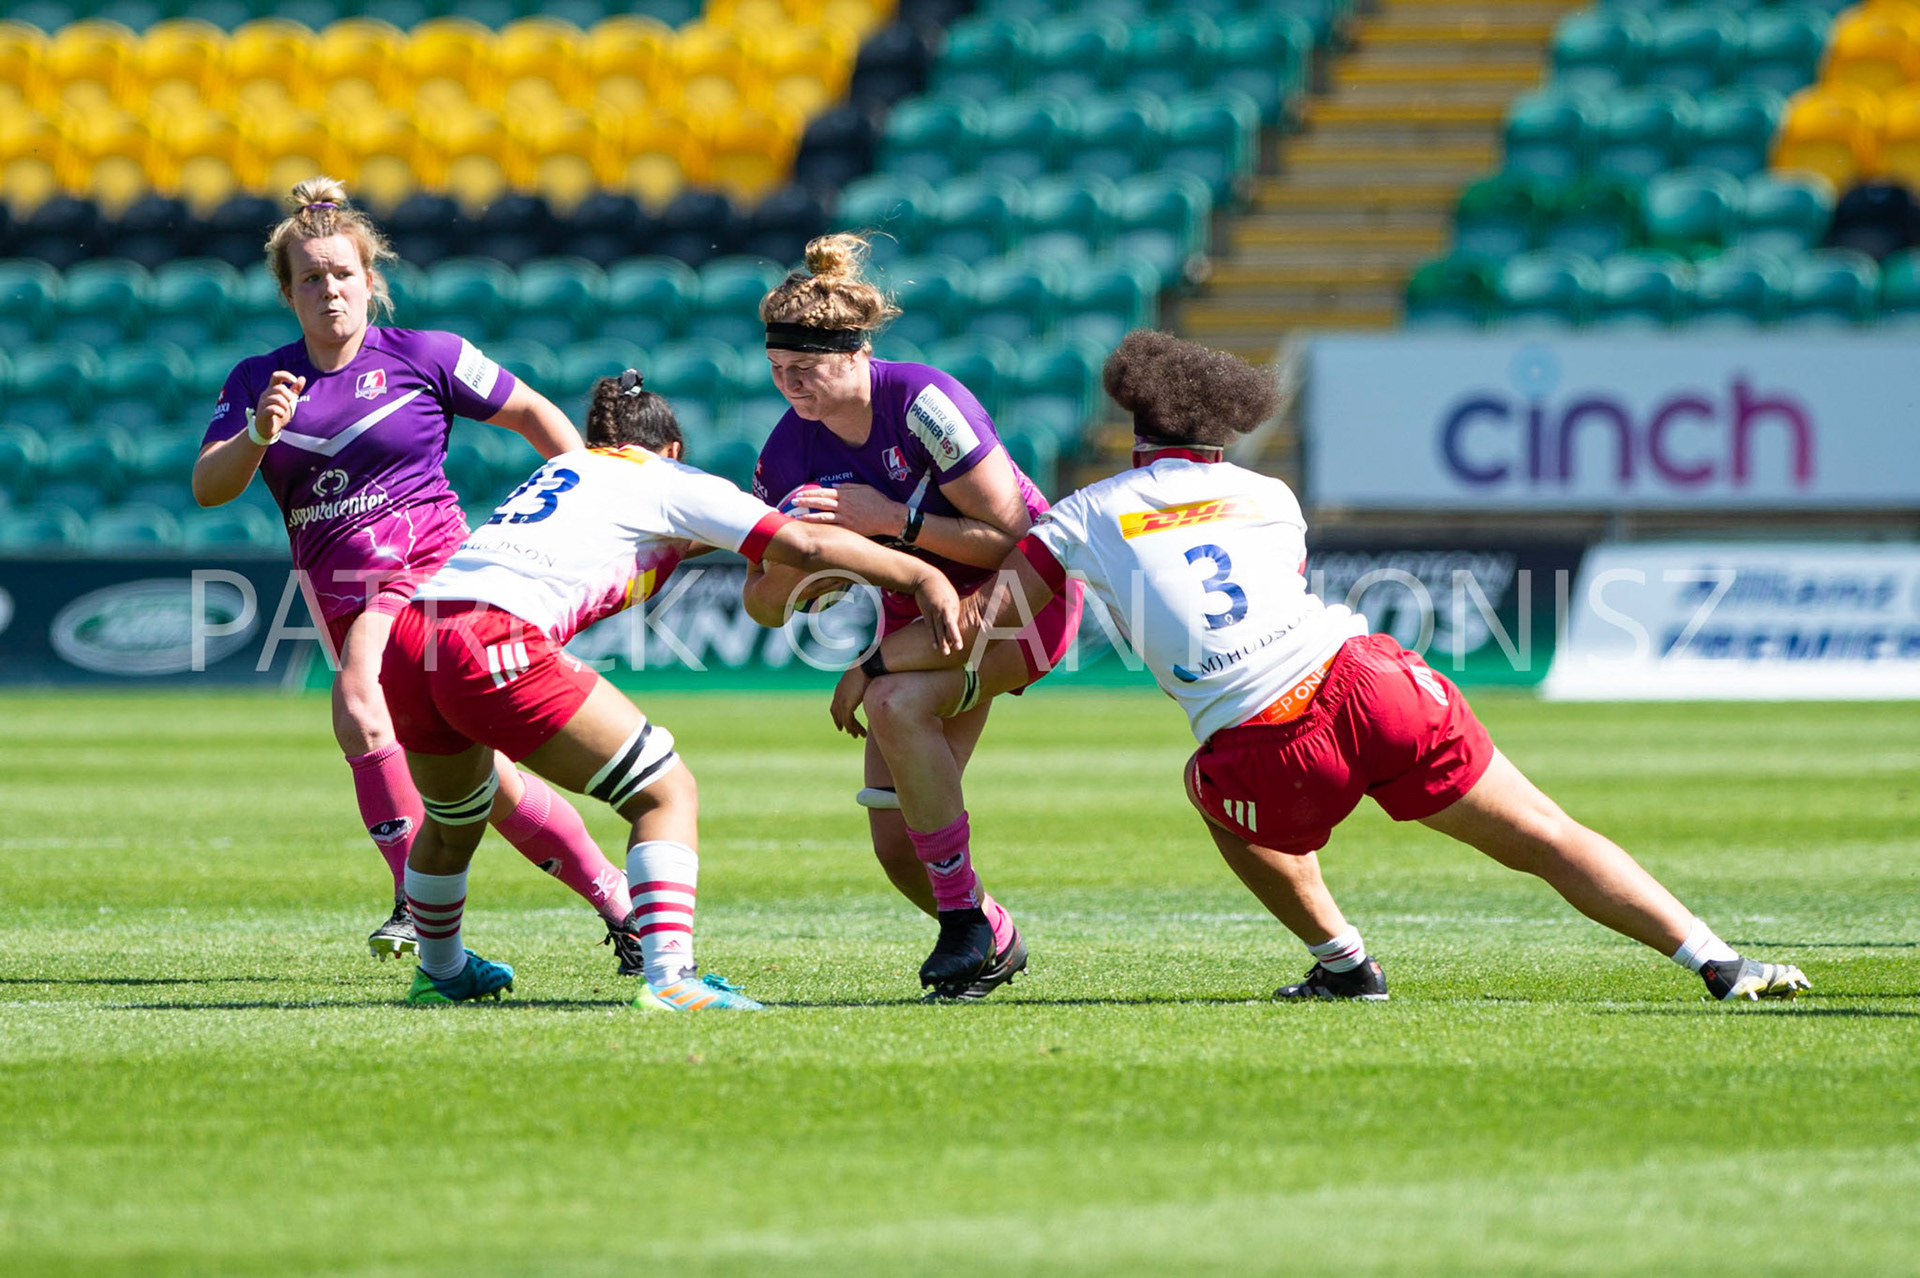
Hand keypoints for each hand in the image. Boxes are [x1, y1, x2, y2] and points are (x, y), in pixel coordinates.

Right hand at [253, 371, 305, 442]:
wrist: (269, 429)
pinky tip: (281, 415)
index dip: (286, 376)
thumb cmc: (278, 413)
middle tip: (290, 403)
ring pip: (276, 398)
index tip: (294, 381)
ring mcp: (263, 403)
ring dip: (285, 405)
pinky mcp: (262, 413)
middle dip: (288, 395)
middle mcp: (266, 394)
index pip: (276, 376)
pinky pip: (272, 409)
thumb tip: (302, 378)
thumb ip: (295, 390)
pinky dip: (280, 412)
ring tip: (285, 410)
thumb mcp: (289, 400)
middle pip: (279, 388)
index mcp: (272, 389)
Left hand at [785, 483, 905, 538]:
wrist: (889, 516)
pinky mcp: (849, 528)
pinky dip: (821, 527)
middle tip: (793, 503)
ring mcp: (845, 517)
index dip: (810, 493)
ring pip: (823, 516)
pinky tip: (812, 529)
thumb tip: (835, 488)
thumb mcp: (863, 488)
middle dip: (805, 502)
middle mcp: (843, 505)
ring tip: (797, 517)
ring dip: (808, 516)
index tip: (799, 493)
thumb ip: (848, 487)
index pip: (824, 492)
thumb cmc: (877, 501)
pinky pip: (832, 527)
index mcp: (845, 494)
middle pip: (820, 503)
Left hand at [830, 666, 869, 737]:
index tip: (843, 722)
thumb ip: (866, 685)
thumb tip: (874, 686)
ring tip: (858, 736)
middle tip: (849, 732)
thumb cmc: (871, 668)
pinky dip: (854, 728)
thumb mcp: (866, 678)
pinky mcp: (846, 705)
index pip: (836, 704)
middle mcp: (838, 694)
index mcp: (841, 687)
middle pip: (837, 714)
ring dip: (852, 729)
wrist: (869, 665)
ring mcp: (841, 700)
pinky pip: (848, 721)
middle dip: (843, 724)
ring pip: (844, 720)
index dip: (838, 715)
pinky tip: (860, 733)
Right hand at [914, 573, 962, 653]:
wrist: (925, 579)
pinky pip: (929, 627)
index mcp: (951, 604)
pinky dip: (932, 637)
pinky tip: (935, 646)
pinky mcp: (925, 613)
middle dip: (952, 637)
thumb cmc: (943, 588)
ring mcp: (932, 611)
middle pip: (947, 625)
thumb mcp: (953, 597)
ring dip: (941, 641)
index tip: (961, 641)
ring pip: (937, 628)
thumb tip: (957, 626)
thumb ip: (955, 611)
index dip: (958, 631)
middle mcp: (942, 609)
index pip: (955, 621)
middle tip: (957, 648)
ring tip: (945, 653)